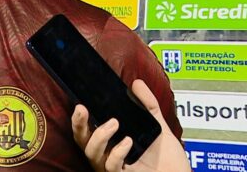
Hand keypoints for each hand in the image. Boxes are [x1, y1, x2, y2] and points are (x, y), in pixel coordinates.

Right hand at [71, 79, 189, 171]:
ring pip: (91, 153)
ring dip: (100, 136)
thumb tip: (137, 83)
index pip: (87, 129)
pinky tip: (128, 141)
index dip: (78, 118)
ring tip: (114, 123)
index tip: (80, 103)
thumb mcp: (157, 126)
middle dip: (78, 124)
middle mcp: (107, 154)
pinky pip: (111, 166)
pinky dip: (117, 152)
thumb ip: (148, 105)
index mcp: (110, 141)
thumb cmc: (167, 158)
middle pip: (81, 140)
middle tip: (82, 109)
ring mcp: (113, 166)